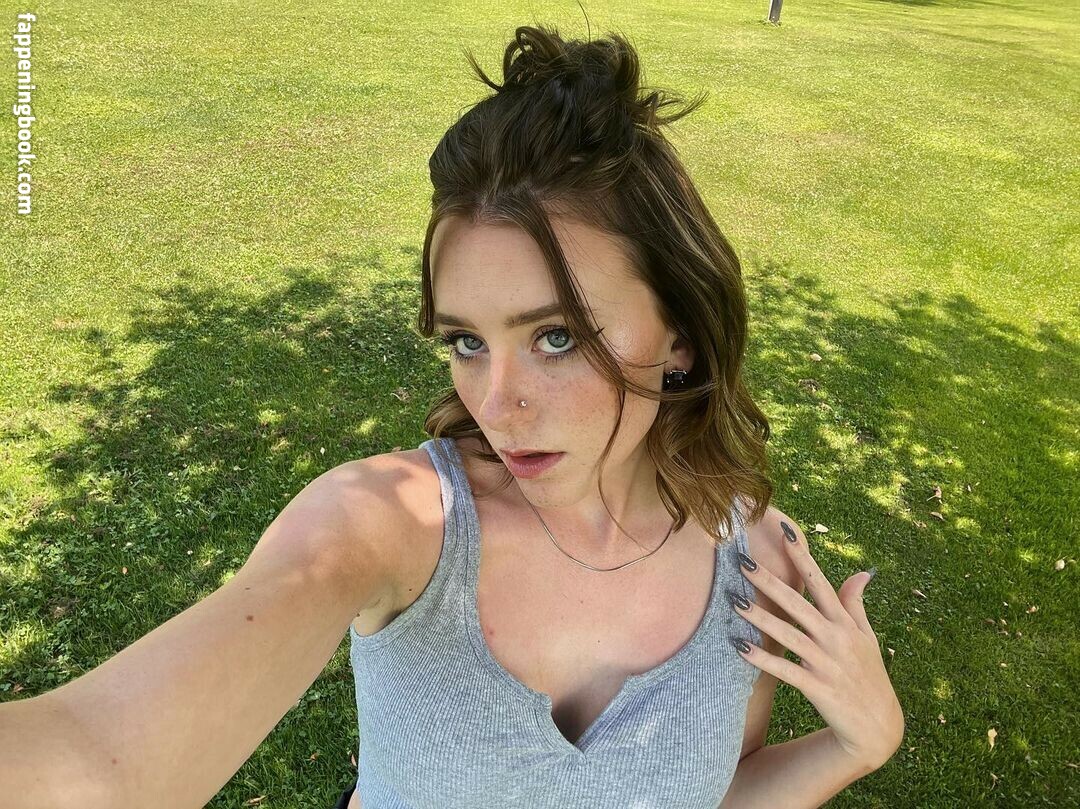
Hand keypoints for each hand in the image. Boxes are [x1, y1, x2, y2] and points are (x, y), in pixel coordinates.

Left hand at [732, 522, 904, 769]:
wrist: (878, 727)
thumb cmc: (869, 676)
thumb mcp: (867, 638)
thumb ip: (857, 605)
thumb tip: (863, 572)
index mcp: (847, 624)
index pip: (821, 583)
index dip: (803, 558)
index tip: (785, 532)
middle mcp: (837, 639)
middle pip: (798, 604)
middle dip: (769, 581)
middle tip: (741, 562)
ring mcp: (827, 663)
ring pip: (788, 634)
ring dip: (759, 617)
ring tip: (733, 600)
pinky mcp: (818, 687)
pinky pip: (784, 670)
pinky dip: (763, 658)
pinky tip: (739, 647)